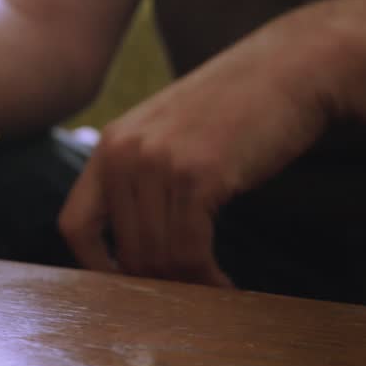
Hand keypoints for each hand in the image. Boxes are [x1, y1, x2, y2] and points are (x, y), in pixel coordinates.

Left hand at [58, 14, 341, 285]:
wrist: (291, 68)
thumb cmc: (238, 109)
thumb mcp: (169, 135)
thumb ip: (143, 176)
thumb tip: (135, 250)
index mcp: (110, 145)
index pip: (74, 225)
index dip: (94, 268)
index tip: (127, 287)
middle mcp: (123, 153)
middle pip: (125, 251)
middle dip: (158, 283)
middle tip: (189, 297)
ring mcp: (158, 163)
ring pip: (159, 257)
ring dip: (189, 285)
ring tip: (214, 292)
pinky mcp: (197, 176)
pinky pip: (190, 251)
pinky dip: (208, 279)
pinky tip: (226, 285)